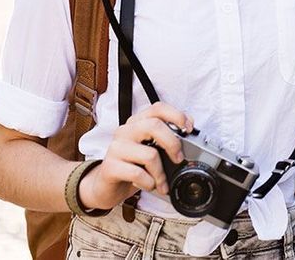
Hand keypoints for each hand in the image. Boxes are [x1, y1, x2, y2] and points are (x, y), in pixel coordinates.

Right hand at [77, 102, 193, 210]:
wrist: (106, 187)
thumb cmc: (132, 167)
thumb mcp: (150, 150)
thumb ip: (166, 140)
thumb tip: (188, 133)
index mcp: (137, 123)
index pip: (157, 108)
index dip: (176, 115)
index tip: (188, 129)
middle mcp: (126, 131)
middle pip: (154, 126)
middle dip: (173, 144)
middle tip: (179, 159)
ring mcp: (116, 148)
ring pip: (149, 154)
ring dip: (161, 174)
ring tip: (162, 183)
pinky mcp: (110, 166)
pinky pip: (137, 173)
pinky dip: (149, 183)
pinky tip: (148, 185)